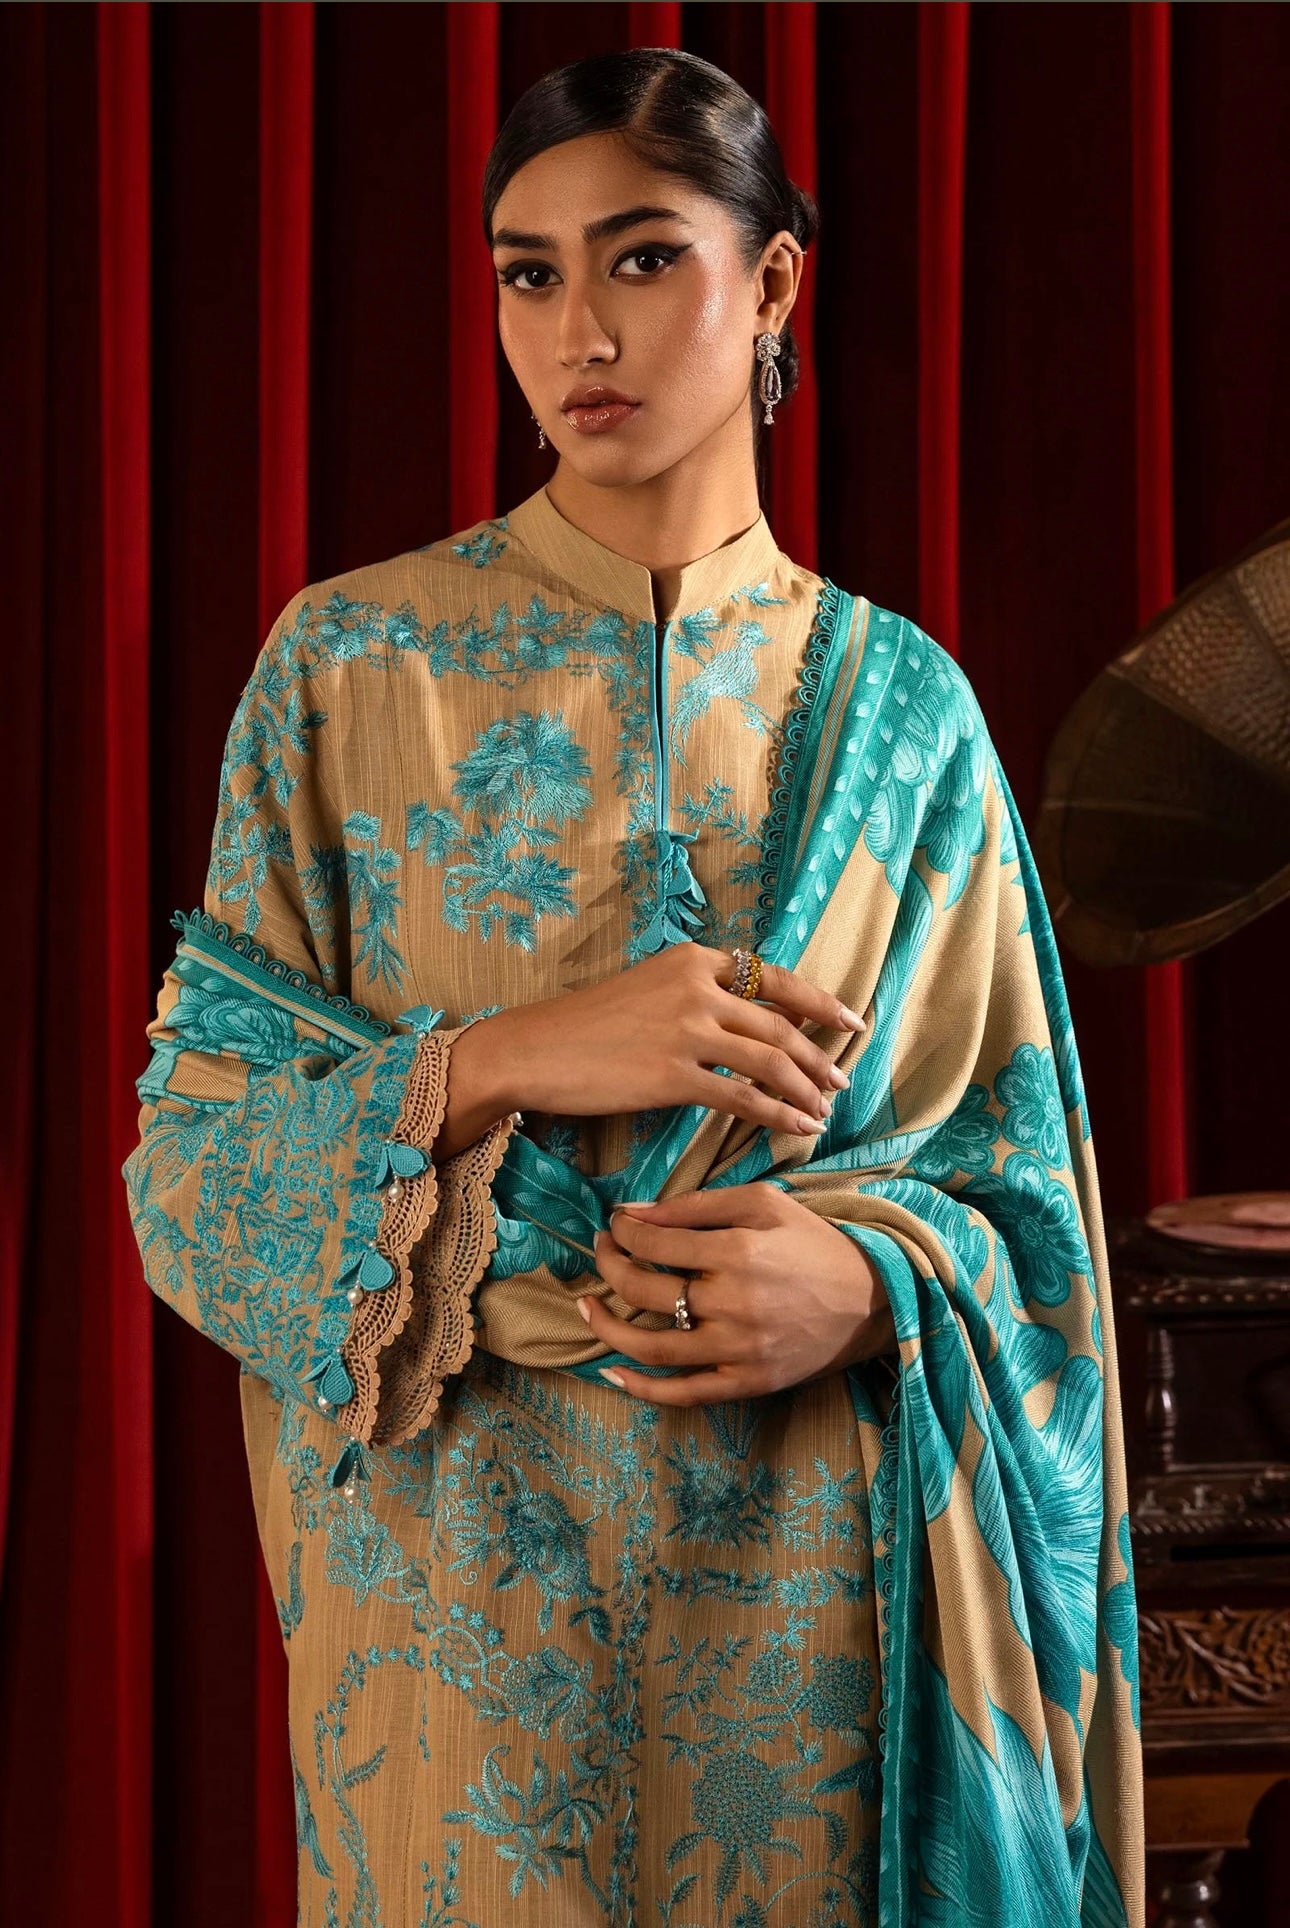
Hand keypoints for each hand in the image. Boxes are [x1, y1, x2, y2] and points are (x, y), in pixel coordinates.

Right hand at [475, 942, 866, 1141]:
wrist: (535, 1049)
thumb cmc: (586, 1026)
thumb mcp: (648, 989)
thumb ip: (696, 996)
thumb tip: (743, 1024)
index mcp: (693, 959)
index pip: (773, 978)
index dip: (818, 1002)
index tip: (850, 1020)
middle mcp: (696, 986)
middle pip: (778, 1023)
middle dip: (817, 1055)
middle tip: (840, 1081)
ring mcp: (686, 1029)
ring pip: (769, 1059)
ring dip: (804, 1087)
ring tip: (822, 1109)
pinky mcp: (673, 1073)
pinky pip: (742, 1096)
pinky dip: (776, 1113)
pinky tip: (795, 1126)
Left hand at [575, 1181, 896, 1405]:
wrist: (873, 1299)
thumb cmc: (814, 1243)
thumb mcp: (762, 1203)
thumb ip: (695, 1205)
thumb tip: (634, 1211)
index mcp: (737, 1251)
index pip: (653, 1242)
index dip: (623, 1232)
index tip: (615, 1224)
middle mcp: (732, 1303)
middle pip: (643, 1289)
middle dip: (609, 1265)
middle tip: (600, 1251)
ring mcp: (738, 1349)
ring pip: (651, 1345)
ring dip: (607, 1326)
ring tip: (587, 1305)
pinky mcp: (747, 1382)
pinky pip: (683, 1393)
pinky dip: (642, 1388)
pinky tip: (612, 1371)